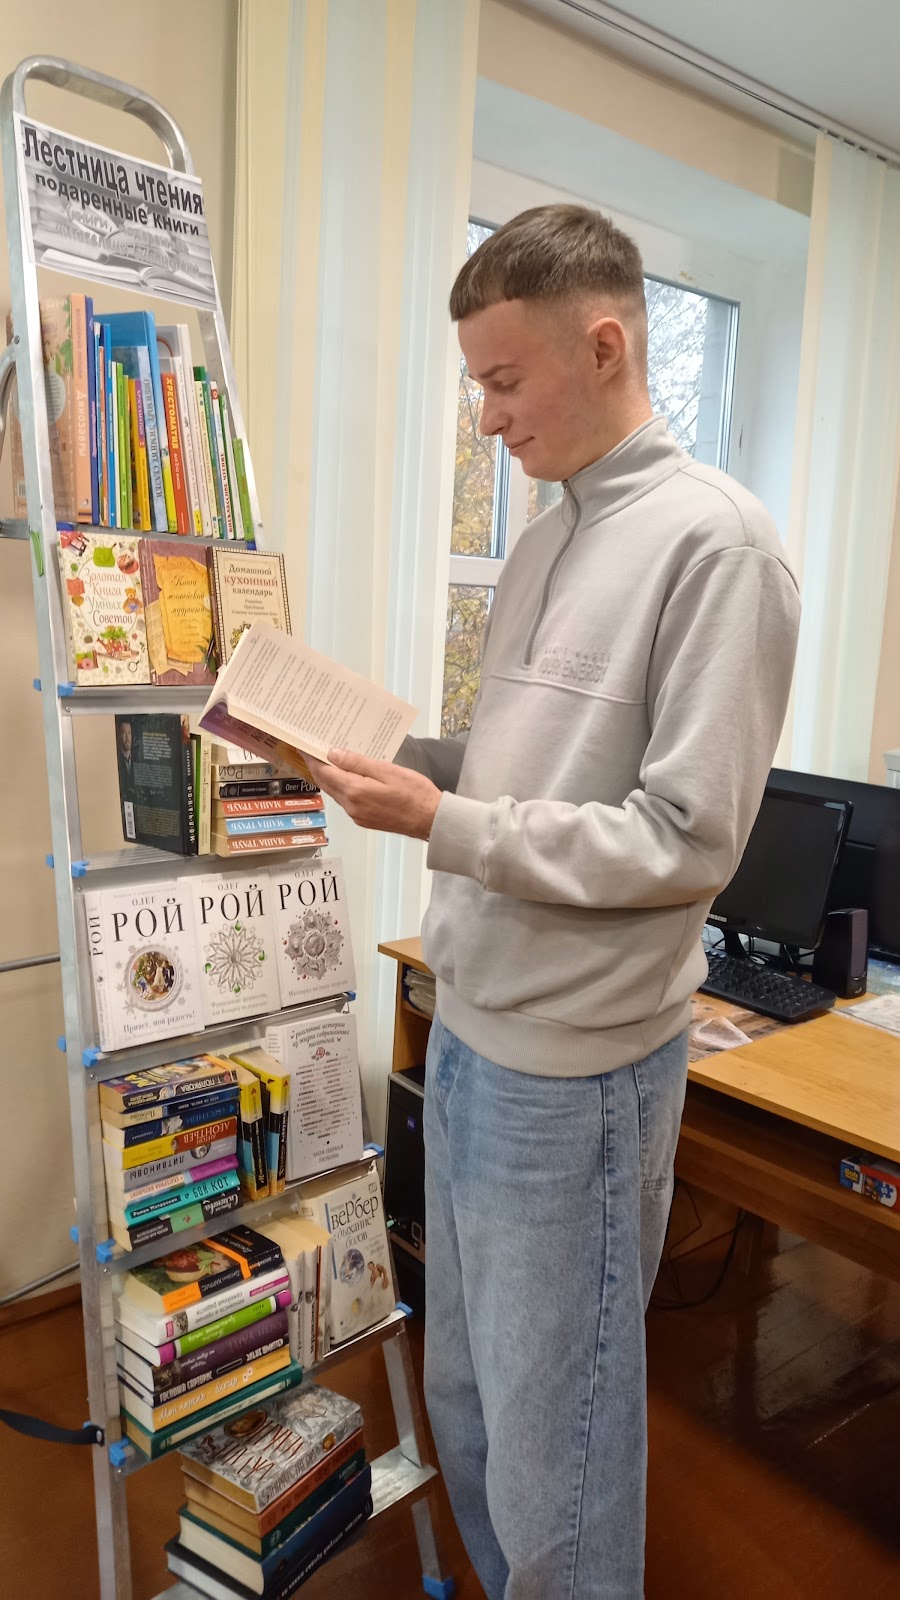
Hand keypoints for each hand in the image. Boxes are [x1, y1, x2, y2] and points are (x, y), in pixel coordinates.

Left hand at [304, 749, 440, 840]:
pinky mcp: (364, 819)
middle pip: (326, 783)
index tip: (302, 745)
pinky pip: (346, 800)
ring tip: (330, 760)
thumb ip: (358, 763)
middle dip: (317, 766)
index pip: (324, 772)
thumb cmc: (415, 794)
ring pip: (336, 792)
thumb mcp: (387, 771)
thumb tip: (334, 754)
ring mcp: (357, 815)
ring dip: (330, 777)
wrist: (431, 821)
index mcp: (355, 791)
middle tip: (312, 749)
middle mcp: (351, 806)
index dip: (311, 758)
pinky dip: (342, 786)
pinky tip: (349, 777)